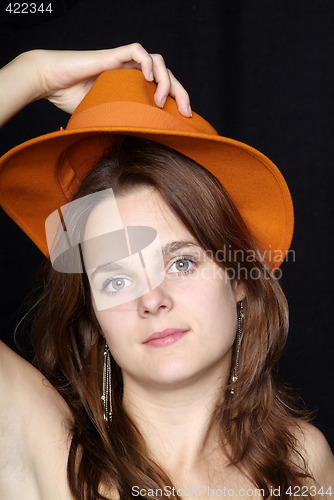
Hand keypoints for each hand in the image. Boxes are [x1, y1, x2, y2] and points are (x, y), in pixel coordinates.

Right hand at [0, 43, 190, 127]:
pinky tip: (147, 78)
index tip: (186, 119)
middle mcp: (132, 74)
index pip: (163, 90)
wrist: (51, 82)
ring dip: (166, 80)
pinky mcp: (113, 55)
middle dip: (181, 92)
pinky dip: (148, 62)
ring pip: (158, 61)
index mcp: (133, 89)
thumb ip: (122, 129)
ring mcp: (124, 64)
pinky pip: (138, 50)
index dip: (177, 101)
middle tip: (185, 112)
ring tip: (160, 100)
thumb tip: (136, 155)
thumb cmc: (73, 102)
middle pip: (167, 76)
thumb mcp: (105, 121)